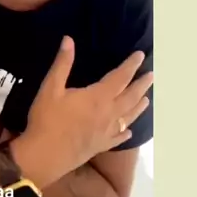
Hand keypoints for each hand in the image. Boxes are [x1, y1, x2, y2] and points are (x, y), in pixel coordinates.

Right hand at [11, 37, 152, 189]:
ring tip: (147, 99)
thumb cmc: (47, 119)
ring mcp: (106, 132)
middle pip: (130, 97)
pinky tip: (129, 132)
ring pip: (128, 117)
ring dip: (139, 106)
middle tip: (151, 75)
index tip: (140, 55)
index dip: (131, 66)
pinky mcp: (100, 146)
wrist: (44, 156)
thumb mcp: (51, 88)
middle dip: (141, 85)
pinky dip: (125, 132)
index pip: (120, 78)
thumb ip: (62, 63)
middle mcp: (108, 114)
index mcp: (98, 97)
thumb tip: (69, 39)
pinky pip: (118, 138)